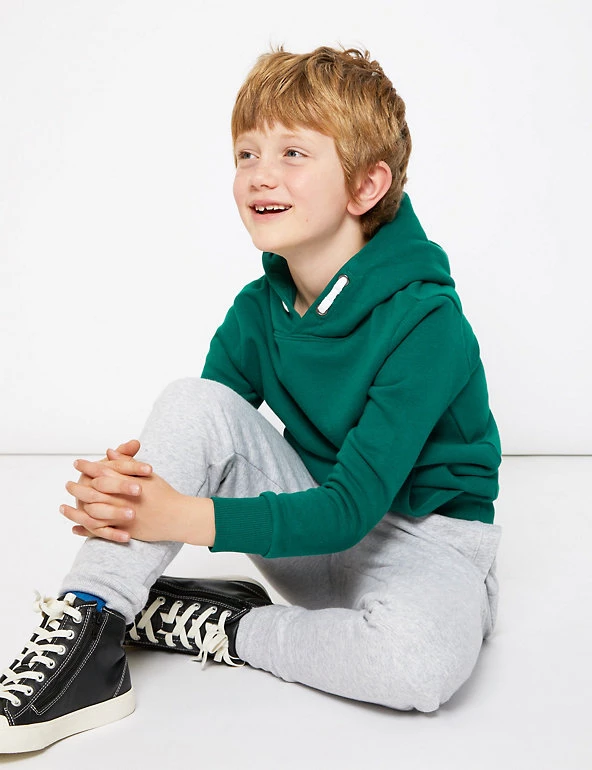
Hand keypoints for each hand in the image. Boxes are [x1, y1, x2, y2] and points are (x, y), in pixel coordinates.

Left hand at [61, 457, 188, 543]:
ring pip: (94, 513)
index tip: (78, 463)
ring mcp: (124, 517)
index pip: (104, 472)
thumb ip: (127, 463)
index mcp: (129, 483)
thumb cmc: (163, 493)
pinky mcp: (125, 532)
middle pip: (94, 492)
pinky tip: (74, 528)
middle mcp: (125, 500)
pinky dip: (86, 530)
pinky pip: (101, 532)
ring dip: (76, 511)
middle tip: (68, 483)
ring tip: (64, 506)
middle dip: (79, 487)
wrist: (178, 516)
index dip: (89, 467)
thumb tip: (110, 452)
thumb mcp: (147, 475)